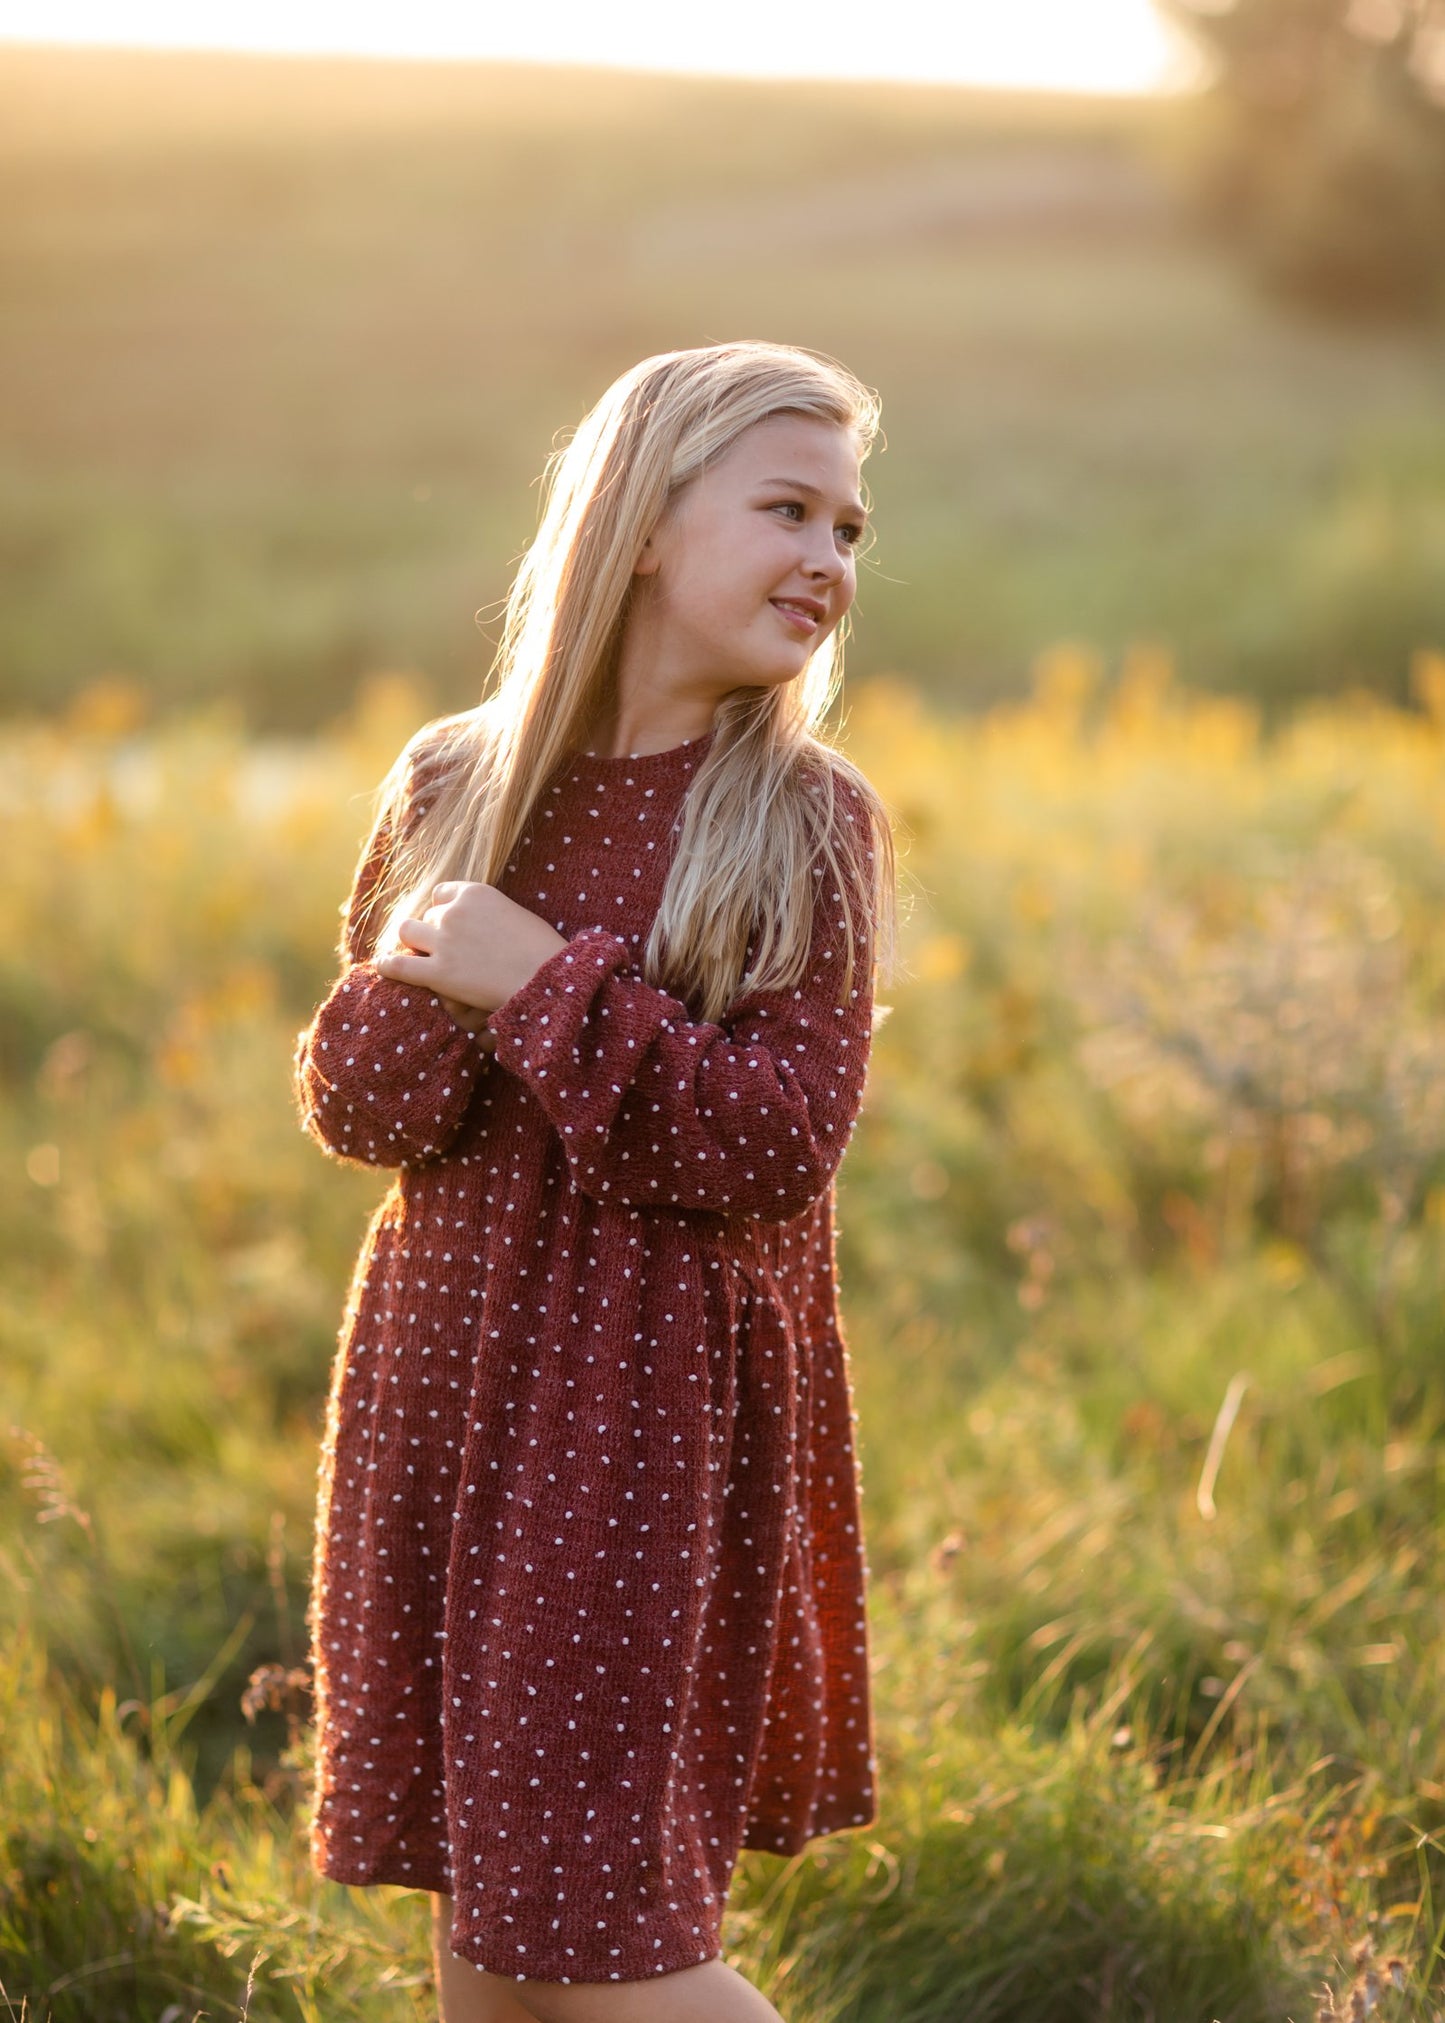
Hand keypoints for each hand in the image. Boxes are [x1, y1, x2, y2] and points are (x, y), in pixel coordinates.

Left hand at [374, 882, 568, 1023]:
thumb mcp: (518, 916)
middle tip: (447, 949)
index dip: (445, 910)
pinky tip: (383, 967)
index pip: (442, 893)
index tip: (451, 924)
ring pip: (408, 932)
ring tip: (420, 956)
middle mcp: (454, 912)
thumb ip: (491, 913)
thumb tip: (481, 924)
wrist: (548, 982)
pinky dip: (388, 965)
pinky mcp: (438, 973)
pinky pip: (398, 965)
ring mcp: (443, 941)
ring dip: (414, 943)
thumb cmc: (544, 953)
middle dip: (434, 931)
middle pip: (428, 915)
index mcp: (476, 892)